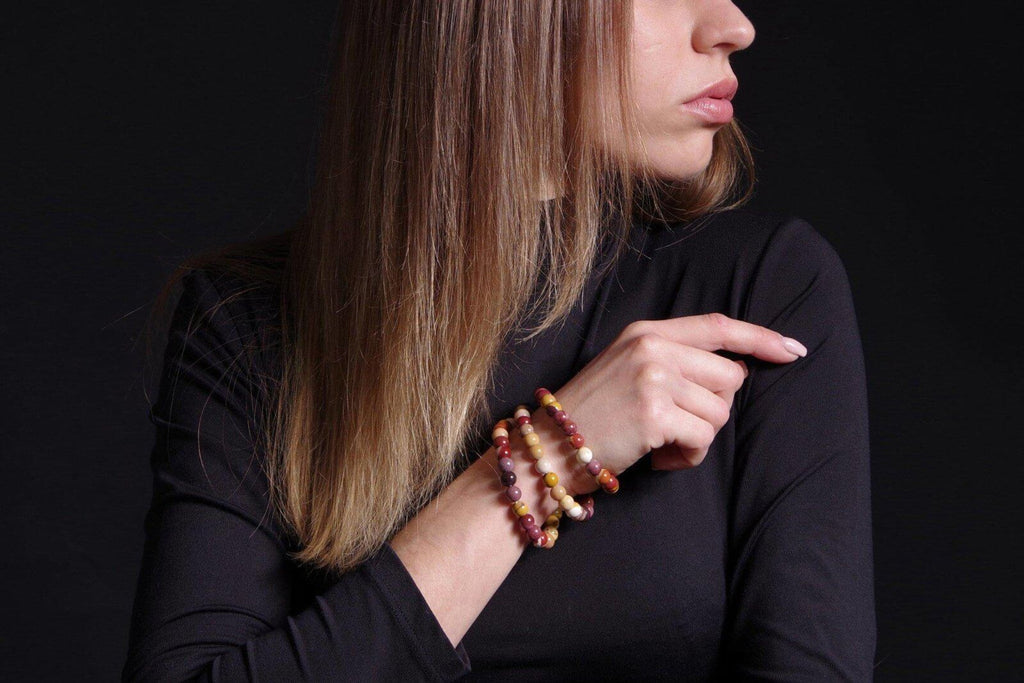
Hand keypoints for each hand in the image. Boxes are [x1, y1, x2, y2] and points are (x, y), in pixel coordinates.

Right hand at [530, 313, 806, 490]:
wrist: (548, 447)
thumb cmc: (592, 414)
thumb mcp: (627, 368)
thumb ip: (674, 359)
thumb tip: (735, 372)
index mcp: (647, 331)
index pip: (718, 326)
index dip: (760, 338)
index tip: (793, 350)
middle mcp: (652, 347)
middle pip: (730, 377)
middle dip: (714, 409)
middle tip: (678, 425)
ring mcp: (652, 378)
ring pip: (720, 412)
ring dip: (699, 438)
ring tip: (662, 444)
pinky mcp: (654, 414)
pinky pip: (703, 438)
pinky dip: (689, 456)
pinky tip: (659, 457)